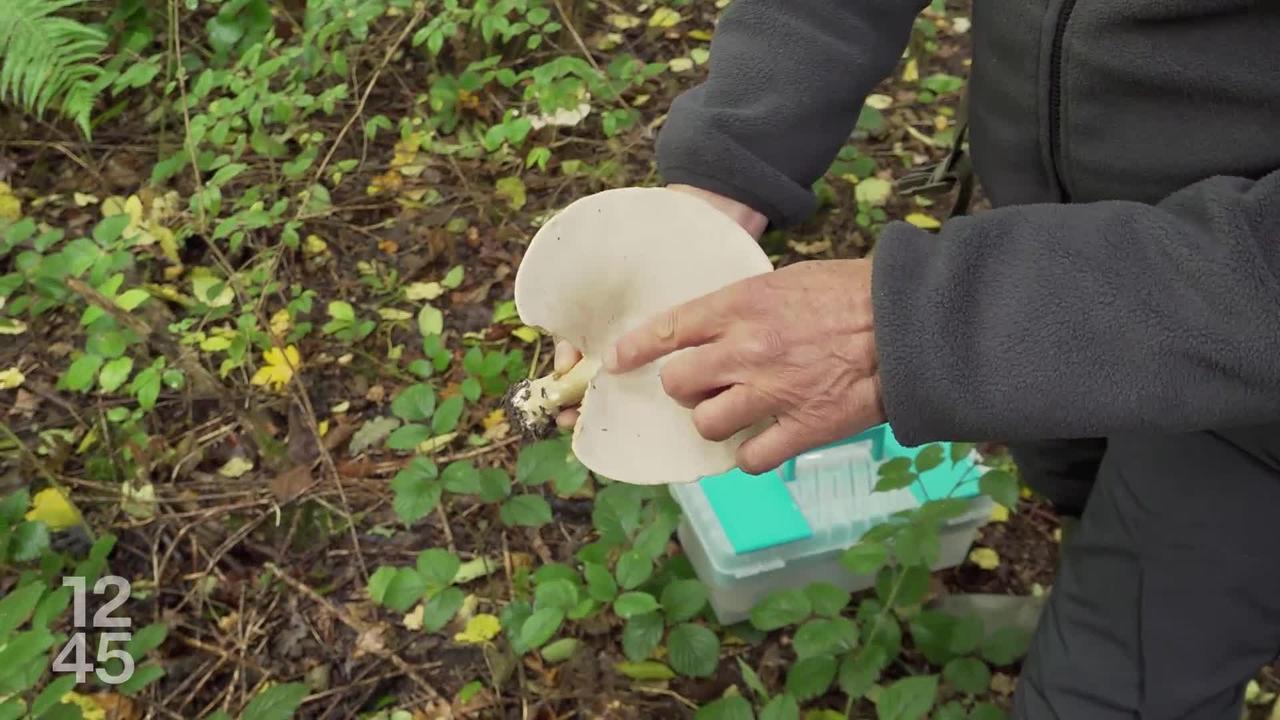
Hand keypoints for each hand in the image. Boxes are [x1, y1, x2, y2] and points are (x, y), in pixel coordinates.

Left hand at [604, 259, 885, 473]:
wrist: (908, 324)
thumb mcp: (787, 282)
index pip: (668, 329)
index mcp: (741, 306)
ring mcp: (772, 393)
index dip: (636, 349)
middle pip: (678, 384)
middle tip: (704, 386)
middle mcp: (747, 351)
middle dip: (684, 388)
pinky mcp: (801, 429)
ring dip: (714, 421)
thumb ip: (744, 306)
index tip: (617, 362)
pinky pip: (750, 459)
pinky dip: (750, 456)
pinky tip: (762, 443)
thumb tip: (714, 327)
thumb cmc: (852, 294)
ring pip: (707, 424)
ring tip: (735, 414)